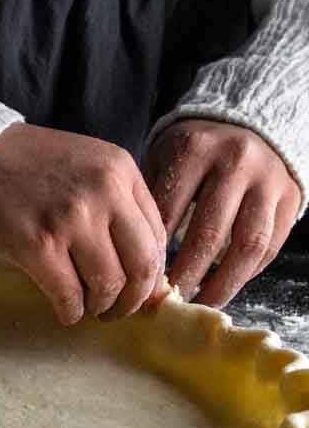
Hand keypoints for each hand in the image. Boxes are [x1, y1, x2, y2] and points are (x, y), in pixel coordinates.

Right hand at [0, 122, 167, 324]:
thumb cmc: (21, 163)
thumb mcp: (83, 166)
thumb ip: (116, 207)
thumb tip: (146, 277)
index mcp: (120, 169)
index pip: (157, 236)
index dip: (150, 273)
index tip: (137, 290)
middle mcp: (104, 191)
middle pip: (142, 266)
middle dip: (133, 300)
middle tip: (118, 311)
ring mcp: (71, 218)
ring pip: (107, 285)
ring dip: (100, 307)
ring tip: (87, 308)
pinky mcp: (37, 244)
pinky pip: (69, 295)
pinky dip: (71, 312)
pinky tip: (65, 311)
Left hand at [144, 119, 299, 305]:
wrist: (247, 125)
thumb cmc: (194, 152)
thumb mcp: (164, 158)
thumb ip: (150, 198)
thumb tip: (135, 260)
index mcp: (195, 149)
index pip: (170, 212)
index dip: (155, 252)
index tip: (142, 281)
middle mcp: (236, 161)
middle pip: (209, 232)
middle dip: (188, 274)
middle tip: (170, 301)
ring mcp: (268, 179)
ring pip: (248, 244)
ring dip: (224, 282)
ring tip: (202, 302)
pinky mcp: (291, 197)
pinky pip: (271, 245)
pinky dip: (249, 272)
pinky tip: (227, 285)